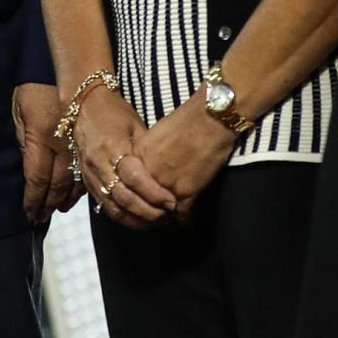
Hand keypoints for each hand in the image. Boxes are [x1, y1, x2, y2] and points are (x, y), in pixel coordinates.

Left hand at [12, 83, 81, 223]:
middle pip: (57, 185)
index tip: (29, 213)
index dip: (33, 199)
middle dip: (48, 203)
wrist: (70, 73)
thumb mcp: (19, 111)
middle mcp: (62, 146)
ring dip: (66, 199)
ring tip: (58, 209)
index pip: (37, 179)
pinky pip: (87, 171)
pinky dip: (81, 186)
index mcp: (41, 138)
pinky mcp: (90, 144)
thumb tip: (27, 167)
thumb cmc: (36, 87)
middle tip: (41, 217)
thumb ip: (23, 140)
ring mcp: (79, 146)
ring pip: (74, 182)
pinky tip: (76, 194)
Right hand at [74, 86, 176, 230]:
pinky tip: (139, 221)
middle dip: (149, 212)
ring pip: (113, 207)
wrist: (83, 106)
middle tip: (169, 215)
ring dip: (137, 220)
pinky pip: (105, 206)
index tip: (172, 202)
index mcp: (112, 146)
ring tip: (158, 222)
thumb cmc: (114, 112)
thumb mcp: (135, 124)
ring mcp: (90, 175)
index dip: (153, 193)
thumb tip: (168, 175)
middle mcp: (98, 163)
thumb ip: (147, 151)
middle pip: (123, 197)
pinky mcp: (87, 182)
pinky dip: (124, 218)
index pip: (133, 177)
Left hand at [133, 90, 236, 216]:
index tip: (143, 201)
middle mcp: (147, 172)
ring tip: (171, 220)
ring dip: (166, 217)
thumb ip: (147, 154)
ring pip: (160, 213)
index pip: (129, 185)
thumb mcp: (156, 134)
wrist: (208, 118)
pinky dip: (186, 220)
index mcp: (137, 156)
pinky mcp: (186, 192)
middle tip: (157, 215)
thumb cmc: (185, 121)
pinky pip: (182, 216)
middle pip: (141, 202)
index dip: (136, 195)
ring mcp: (165, 184)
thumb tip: (146, 168)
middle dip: (149, 210)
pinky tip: (188, 220)